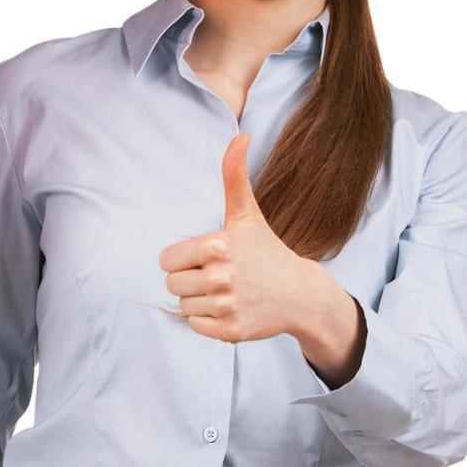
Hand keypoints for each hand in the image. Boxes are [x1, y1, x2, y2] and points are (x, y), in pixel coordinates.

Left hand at [158, 131, 323, 343]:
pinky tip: (229, 308)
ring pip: (183, 306)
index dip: (182, 259)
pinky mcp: (231, 331)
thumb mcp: (247, 213)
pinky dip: (207, 321)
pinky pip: (195, 327)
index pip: (166, 260)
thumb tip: (240, 135)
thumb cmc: (266, 250)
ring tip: (225, 291)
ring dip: (199, 301)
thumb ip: (234, 176)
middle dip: (189, 280)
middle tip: (216, 275)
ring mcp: (227, 306)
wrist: (300, 294)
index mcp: (217, 246)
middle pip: (172, 284)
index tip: (204, 257)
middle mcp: (221, 277)